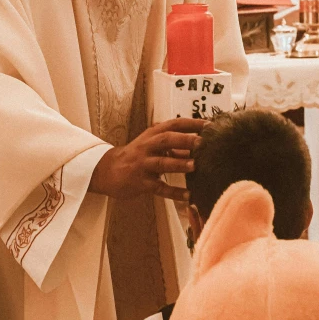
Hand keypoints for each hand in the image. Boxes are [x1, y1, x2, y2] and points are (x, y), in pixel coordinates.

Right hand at [89, 117, 205, 201]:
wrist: (109, 170)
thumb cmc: (137, 156)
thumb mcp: (153, 145)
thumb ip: (174, 145)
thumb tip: (201, 145)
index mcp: (152, 135)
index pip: (173, 124)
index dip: (191, 124)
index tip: (209, 124)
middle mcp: (147, 147)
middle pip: (166, 140)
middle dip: (184, 140)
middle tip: (202, 142)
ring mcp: (143, 165)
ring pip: (162, 163)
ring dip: (179, 164)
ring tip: (195, 166)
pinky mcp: (141, 183)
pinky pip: (159, 188)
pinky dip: (174, 192)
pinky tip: (188, 196)